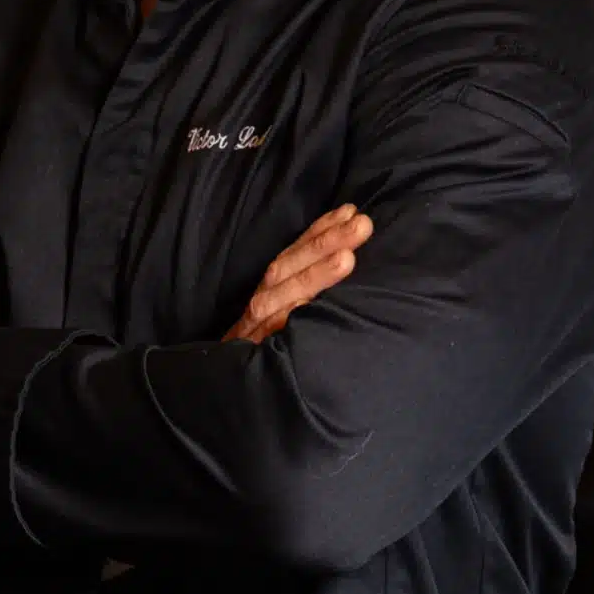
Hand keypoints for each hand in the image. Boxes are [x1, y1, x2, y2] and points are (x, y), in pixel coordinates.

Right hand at [224, 205, 372, 344]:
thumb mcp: (290, 307)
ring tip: (347, 259)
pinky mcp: (258, 350)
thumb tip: (349, 254)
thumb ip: (309, 283)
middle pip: (292, 265)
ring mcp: (260, 324)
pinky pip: (275, 330)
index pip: (297, 250)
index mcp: (275, 285)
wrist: (232, 382)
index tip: (351, 211)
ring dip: (315, 275)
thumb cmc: (272, 340)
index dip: (322, 229)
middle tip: (361, 224)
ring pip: (286, 293)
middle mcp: (265, 299)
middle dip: (326, 243)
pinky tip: (311, 305)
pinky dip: (292, 316)